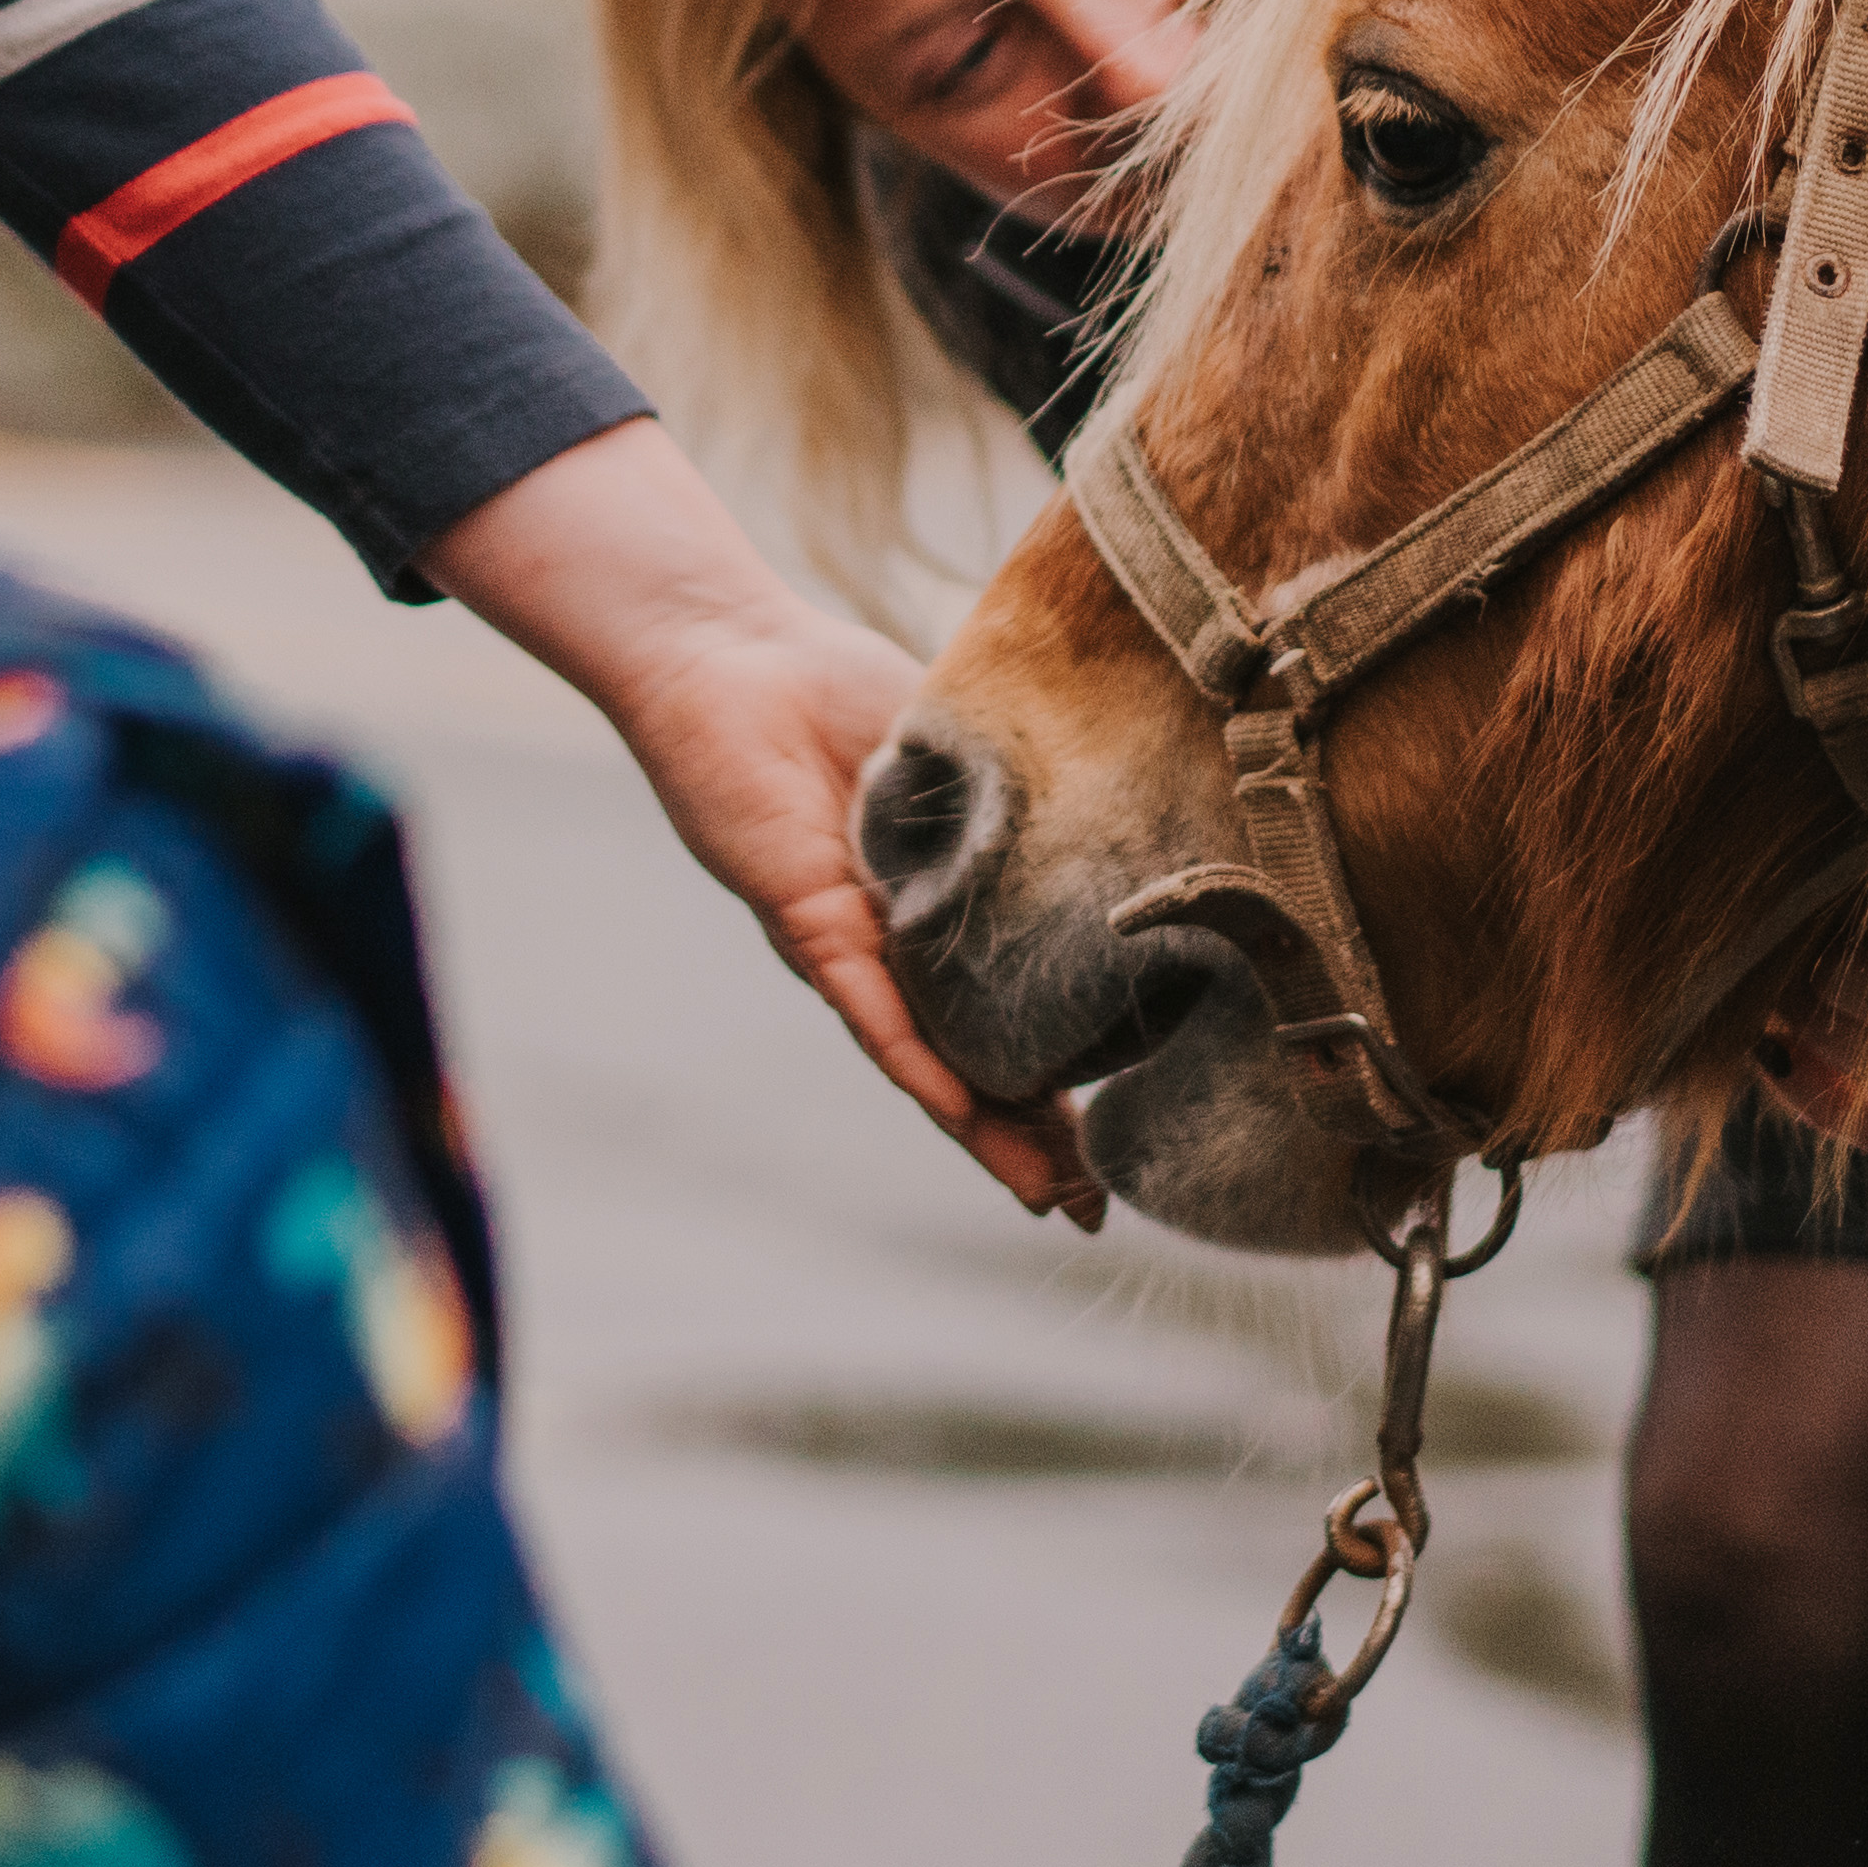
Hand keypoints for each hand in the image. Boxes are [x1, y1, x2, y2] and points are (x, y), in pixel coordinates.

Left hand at [430, 423, 1096, 1223]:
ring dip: (984, 1130)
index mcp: (941, 915)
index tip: (1129, 1139)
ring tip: (1046, 1195)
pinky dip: (916, 1059)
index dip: (1065, 1082)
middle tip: (1094, 1211)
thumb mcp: (970, 750)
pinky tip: (962, 1112)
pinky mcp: (808, 926)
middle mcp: (897, 952)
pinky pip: (868, 1007)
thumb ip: (1031, 794)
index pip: (1011, 1013)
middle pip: (974, 1065)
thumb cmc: (837, 688)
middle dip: (1034, 1141)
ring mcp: (853, 948)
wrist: (732, 654)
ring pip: (927, 1059)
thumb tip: (1136, 802)